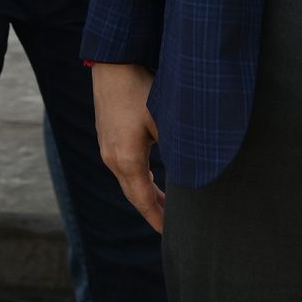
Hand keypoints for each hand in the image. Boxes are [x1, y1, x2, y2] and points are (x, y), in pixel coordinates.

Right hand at [92, 62, 163, 232]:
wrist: (113, 66)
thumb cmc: (141, 90)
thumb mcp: (165, 120)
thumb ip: (178, 149)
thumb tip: (195, 170)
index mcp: (128, 160)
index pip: (144, 201)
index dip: (158, 219)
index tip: (170, 235)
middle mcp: (113, 159)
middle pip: (134, 196)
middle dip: (153, 211)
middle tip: (171, 225)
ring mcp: (107, 149)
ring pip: (127, 182)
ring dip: (145, 194)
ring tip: (165, 204)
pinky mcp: (106, 139)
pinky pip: (122, 168)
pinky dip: (137, 179)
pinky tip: (149, 176)